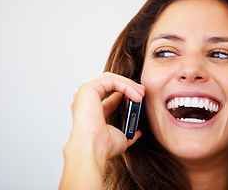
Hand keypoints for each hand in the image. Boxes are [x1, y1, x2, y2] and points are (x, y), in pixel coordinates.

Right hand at [59, 72, 144, 189]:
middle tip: (141, 91)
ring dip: (128, 84)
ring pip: (110, 79)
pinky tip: (135, 95)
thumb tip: (137, 133)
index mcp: (90, 111)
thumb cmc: (102, 146)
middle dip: (127, 85)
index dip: (125, 94)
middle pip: (108, 83)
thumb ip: (128, 133)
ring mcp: (85, 93)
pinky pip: (110, 80)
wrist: (93, 148)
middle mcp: (86, 101)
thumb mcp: (120, 138)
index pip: (108, 96)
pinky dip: (125, 85)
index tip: (138, 98)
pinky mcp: (89, 89)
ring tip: (140, 93)